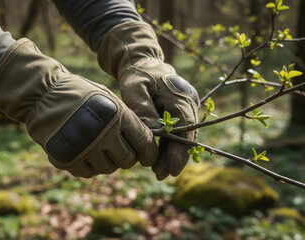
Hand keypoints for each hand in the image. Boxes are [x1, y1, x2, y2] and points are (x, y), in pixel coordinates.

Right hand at [0, 38, 157, 176]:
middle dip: (127, 157)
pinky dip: (88, 165)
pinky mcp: (68, 160)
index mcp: (118, 116)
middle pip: (128, 161)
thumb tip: (143, 142)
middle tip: (119, 149)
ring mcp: (85, 150)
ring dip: (106, 161)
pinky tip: (83, 151)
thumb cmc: (79, 93)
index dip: (149, 153)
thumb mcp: (108, 98)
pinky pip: (87, 173)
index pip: (144, 143)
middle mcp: (104, 135)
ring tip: (97, 146)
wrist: (42, 94)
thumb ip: (127, 119)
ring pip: (107, 169)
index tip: (146, 156)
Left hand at [98, 22, 199, 179]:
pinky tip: (159, 157)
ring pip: (183, 136)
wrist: (143, 62)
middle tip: (160, 175)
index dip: (180, 152)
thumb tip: (153, 133)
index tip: (172, 170)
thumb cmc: (137, 74)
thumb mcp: (135, 87)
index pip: (185, 130)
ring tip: (158, 171)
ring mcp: (185, 107)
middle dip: (175, 158)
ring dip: (172, 154)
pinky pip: (178, 131)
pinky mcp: (179, 111)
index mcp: (179, 97)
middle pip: (186, 136)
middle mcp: (188, 103)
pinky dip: (170, 145)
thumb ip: (143, 108)